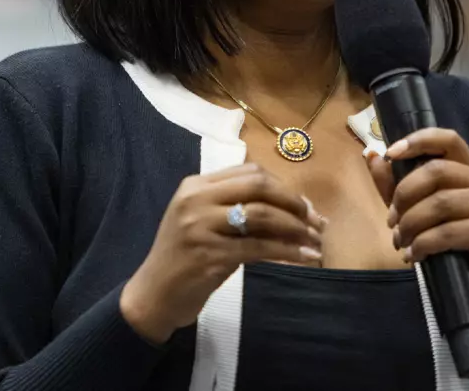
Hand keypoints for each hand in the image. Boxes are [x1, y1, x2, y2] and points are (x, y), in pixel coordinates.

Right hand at [120, 163, 325, 343]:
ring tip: (315, 240)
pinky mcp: (209, 255)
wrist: (153, 296)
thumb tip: (297, 206)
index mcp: (196, 185)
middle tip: (315, 220)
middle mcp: (196, 200)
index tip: (305, 205)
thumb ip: (238, 206)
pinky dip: (288, 251)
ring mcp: (200, 226)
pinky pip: (259, 247)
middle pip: (259, 186)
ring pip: (262, 215)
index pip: (250, 172)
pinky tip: (305, 257)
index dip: (284, 186)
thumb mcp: (205, 222)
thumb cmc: (186, 257)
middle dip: (294, 202)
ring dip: (295, 227)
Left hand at [367, 128, 468, 325]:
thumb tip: (371, 156)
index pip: (448, 140)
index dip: (418, 141)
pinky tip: (414, 257)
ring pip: (440, 203)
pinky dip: (422, 244)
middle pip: (437, 170)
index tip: (391, 153)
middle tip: (391, 221)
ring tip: (400, 243)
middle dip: (404, 194)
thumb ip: (397, 186)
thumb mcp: (421, 213)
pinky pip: (447, 232)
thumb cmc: (454, 249)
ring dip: (410, 224)